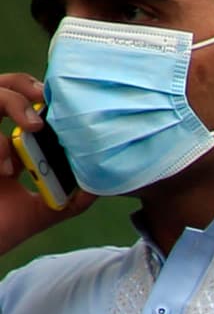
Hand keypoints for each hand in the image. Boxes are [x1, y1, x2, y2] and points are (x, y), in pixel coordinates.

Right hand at [0, 73, 93, 252]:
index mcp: (5, 146)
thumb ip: (71, 197)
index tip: (59, 101)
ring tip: (33, 126)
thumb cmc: (3, 228)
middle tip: (44, 99)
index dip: (32, 92)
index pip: (16, 102)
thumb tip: (103, 184)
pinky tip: (5, 170)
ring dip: (11, 102)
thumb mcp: (44, 210)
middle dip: (20, 85)